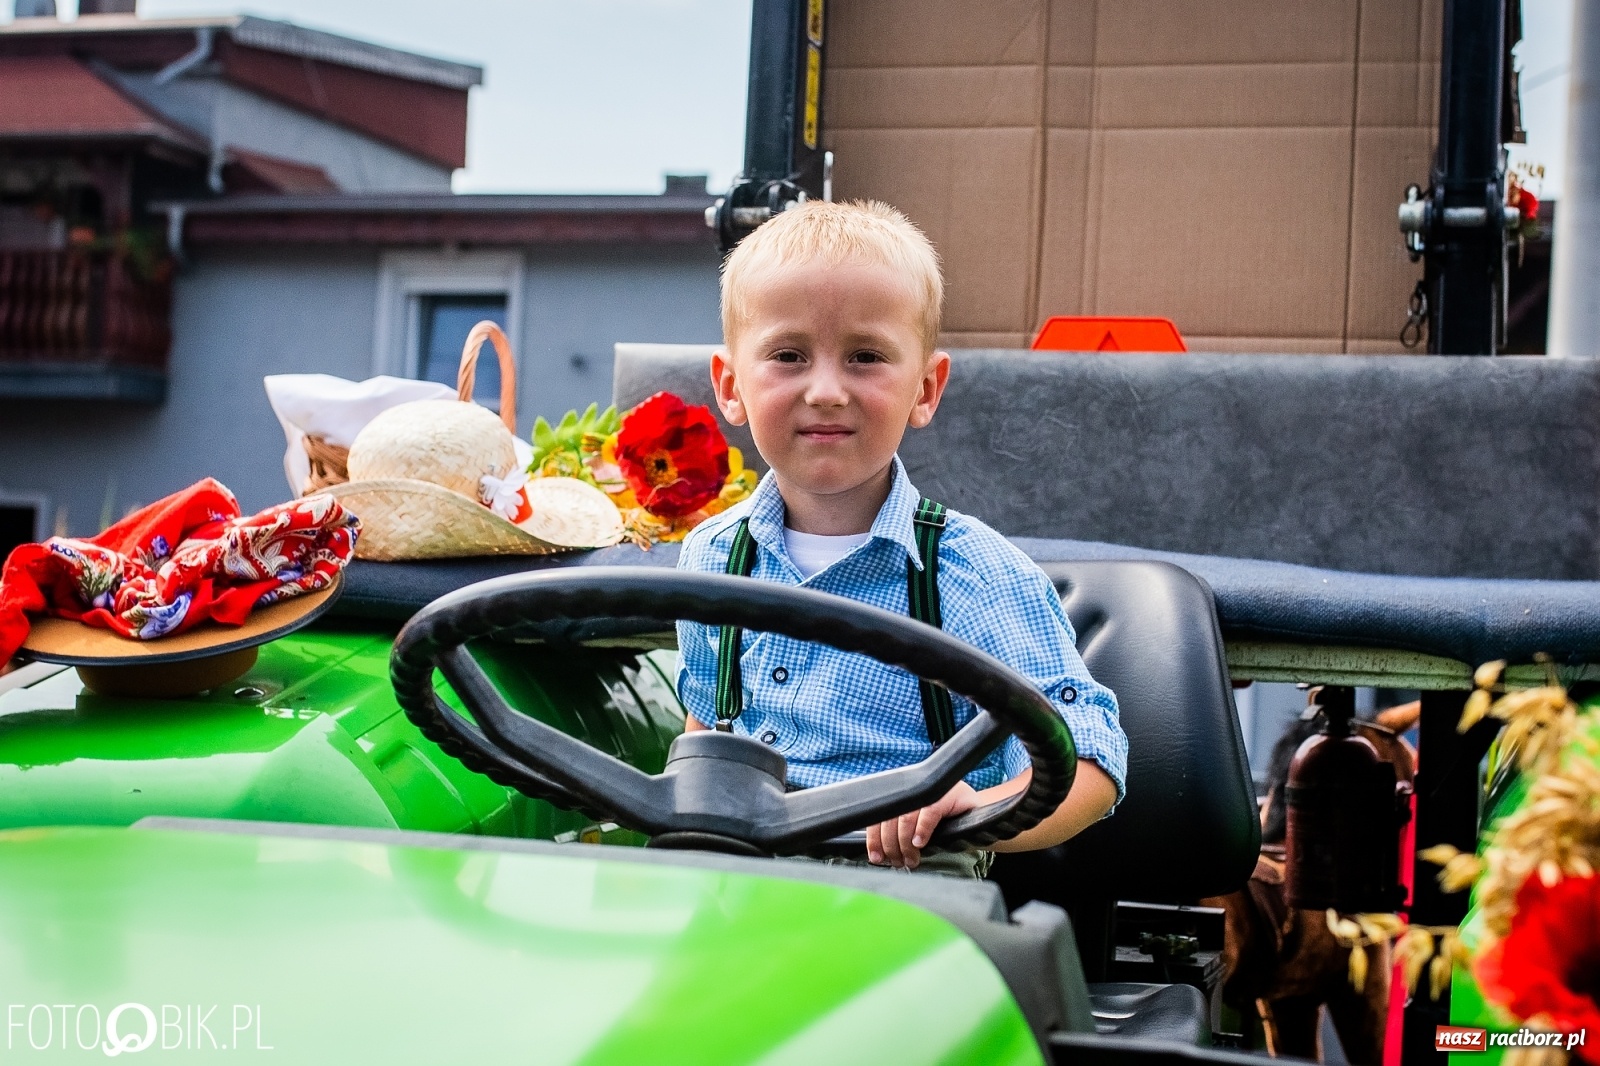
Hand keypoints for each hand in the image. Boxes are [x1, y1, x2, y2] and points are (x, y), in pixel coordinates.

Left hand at [866, 780, 981, 869]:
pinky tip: (920, 843)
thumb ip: (899, 835)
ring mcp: (932, 790)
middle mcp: (915, 788)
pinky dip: (922, 830)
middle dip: (891, 845)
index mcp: (903, 795)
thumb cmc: (947, 826)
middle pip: (890, 817)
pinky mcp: (949, 794)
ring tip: (910, 860)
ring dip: (905, 843)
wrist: (981, 818)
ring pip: (906, 816)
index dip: (875, 838)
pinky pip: (929, 812)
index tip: (876, 858)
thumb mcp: (919, 830)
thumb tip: (878, 855)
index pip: (879, 814)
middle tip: (898, 862)